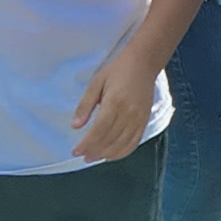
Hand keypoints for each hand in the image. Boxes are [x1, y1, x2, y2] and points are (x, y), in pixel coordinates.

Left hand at [70, 32, 164, 164]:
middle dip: (94, 151)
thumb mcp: (96, 82)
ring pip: (121, 144)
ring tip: (93, 157)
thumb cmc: (117, 70)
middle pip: (109, 139)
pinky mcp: (145, 121)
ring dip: (106, 154)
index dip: (87, 144)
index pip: (99, 130)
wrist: (144, 63)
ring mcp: (139, 119)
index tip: (75, 151)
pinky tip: (111, 156)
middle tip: (82, 156)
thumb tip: (75, 126)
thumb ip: (85, 105)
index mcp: (114, 102)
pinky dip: (122, 152)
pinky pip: (134, 142)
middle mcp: (128, 114)